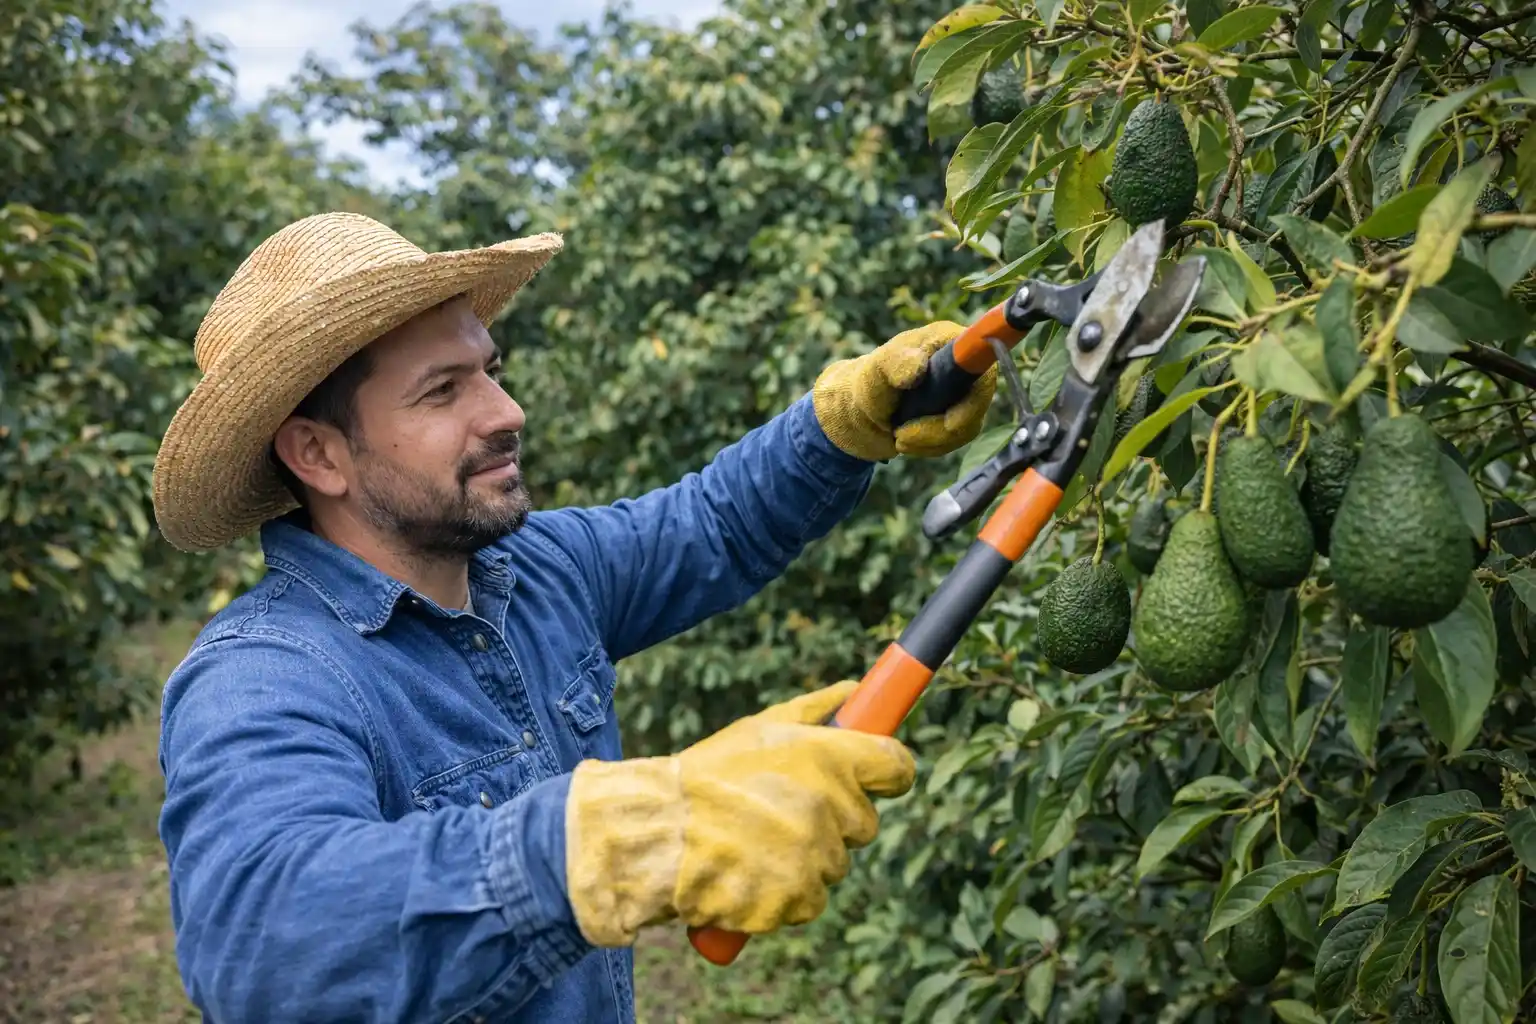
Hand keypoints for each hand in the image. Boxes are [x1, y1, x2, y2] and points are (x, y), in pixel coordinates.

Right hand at [563, 680, 915, 945]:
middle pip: (864, 823)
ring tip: (754, 842)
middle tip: (783, 811)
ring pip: (833, 865)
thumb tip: (857, 688)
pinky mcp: (797, 900)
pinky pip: (808, 901)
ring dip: (804, 859)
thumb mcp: (761, 728)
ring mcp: (817, 858)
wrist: (659, 831)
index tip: (872, 778)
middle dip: (833, 820)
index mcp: (831, 759)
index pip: (898, 767)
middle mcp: (833, 808)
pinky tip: (748, 873)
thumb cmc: (710, 774)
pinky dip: (784, 895)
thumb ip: (816, 709)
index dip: (886, 773)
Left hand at [812, 321, 997, 461]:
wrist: (863, 409)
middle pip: (977, 401)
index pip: (980, 360)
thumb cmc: (869, 383)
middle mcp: (963, 363)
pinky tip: (907, 441)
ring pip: (968, 425)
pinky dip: (932, 446)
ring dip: (932, 440)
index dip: (976, 390)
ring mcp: (965, 390)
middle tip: (902, 436)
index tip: (950, 422)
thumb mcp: (876, 371)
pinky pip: (958, 438)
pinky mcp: (962, 414)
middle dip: (941, 428)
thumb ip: (894, 364)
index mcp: (948, 339)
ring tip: (898, 437)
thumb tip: (918, 366)